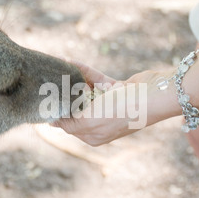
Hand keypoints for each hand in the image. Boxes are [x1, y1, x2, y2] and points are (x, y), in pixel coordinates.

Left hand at [53, 63, 177, 145]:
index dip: (57, 111)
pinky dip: (85, 72)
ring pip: (85, 91)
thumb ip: (69, 123)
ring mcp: (110, 105)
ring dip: (73, 79)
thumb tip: (52, 123)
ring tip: (58, 67)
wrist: (154, 95)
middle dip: (63, 93)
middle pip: (75, 106)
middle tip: (49, 80)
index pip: (68, 124)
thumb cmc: (122, 112)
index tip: (44, 97)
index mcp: (93, 135)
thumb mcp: (89, 122)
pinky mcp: (118, 90)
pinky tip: (72, 62)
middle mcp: (101, 122)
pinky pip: (96, 80)